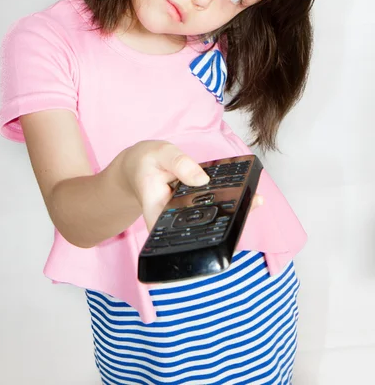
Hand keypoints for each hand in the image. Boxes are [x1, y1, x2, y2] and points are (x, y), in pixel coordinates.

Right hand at [115, 140, 263, 230]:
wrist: (138, 163)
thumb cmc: (145, 160)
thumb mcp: (160, 154)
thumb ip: (180, 163)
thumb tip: (203, 179)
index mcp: (158, 212)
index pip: (179, 235)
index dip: (202, 239)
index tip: (225, 235)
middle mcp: (172, 218)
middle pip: (199, 228)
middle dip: (225, 222)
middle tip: (250, 209)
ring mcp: (183, 213)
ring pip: (208, 217)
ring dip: (230, 210)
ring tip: (255, 201)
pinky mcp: (192, 205)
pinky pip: (209, 205)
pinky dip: (225, 199)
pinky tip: (246, 195)